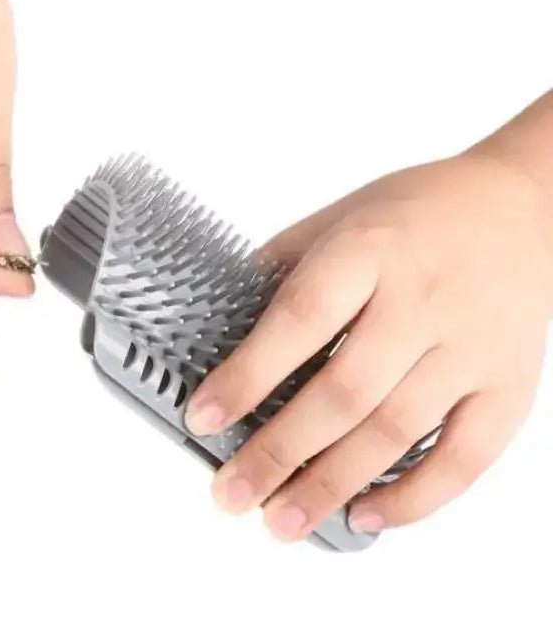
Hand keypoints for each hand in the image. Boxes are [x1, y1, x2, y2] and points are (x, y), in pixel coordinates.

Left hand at [184, 151, 552, 537]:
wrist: (520, 207)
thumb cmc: (419, 212)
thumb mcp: (340, 216)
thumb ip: (285, 266)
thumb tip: (229, 323)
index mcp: (369, 250)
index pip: (298, 320)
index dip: (247, 375)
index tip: (205, 417)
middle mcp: (421, 300)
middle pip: (342, 392)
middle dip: (278, 451)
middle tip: (233, 491)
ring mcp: (470, 347)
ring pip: (394, 432)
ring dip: (331, 485)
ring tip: (280, 519)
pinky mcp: (509, 384)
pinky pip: (465, 457)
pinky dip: (414, 497)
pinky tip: (364, 514)